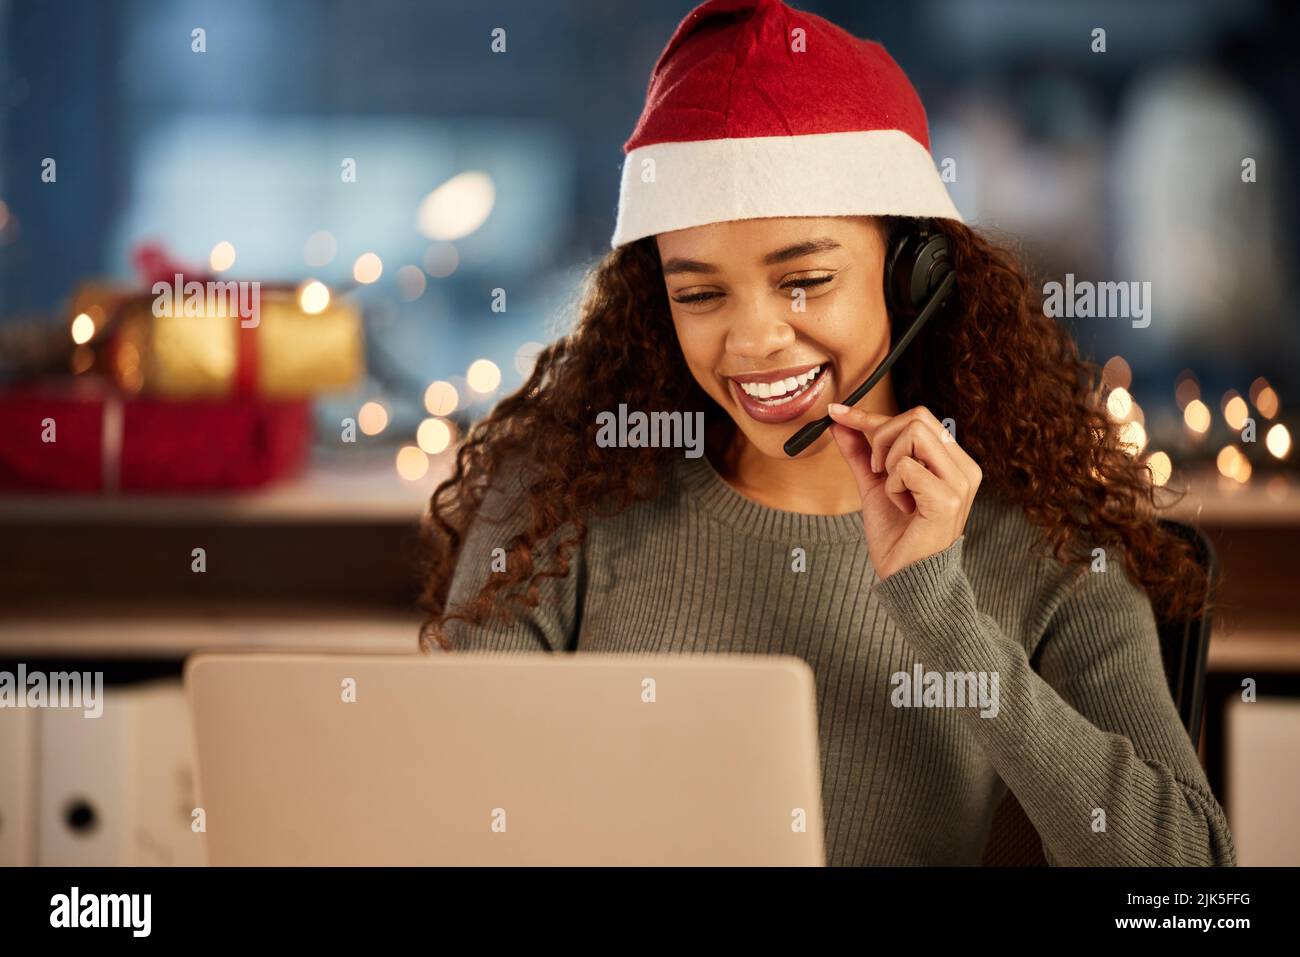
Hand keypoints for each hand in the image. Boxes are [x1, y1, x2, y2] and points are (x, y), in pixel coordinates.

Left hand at [826, 404, 981, 579]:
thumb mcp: (875, 486)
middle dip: (881, 437)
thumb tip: (838, 422)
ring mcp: (959, 483)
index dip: (873, 415)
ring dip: (889, 463)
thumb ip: (861, 454)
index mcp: (952, 462)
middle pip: (917, 417)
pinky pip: (906, 466)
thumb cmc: (897, 537)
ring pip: (914, 433)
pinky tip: (902, 507)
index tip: (837, 413)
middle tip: (876, 471)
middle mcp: (963, 468)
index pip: (917, 418)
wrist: (907, 579)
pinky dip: (892, 486)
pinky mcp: (948, 499)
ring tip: (893, 492)